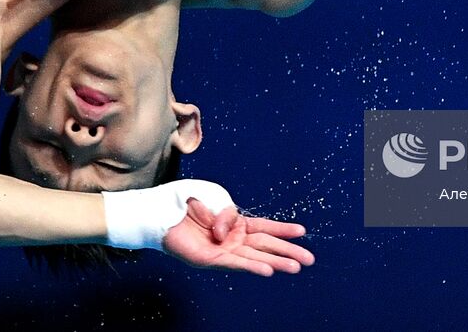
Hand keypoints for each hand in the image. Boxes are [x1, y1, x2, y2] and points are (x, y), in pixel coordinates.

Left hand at [162, 198, 314, 276]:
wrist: (158, 211)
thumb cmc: (184, 201)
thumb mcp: (214, 197)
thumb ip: (227, 213)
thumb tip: (227, 234)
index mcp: (235, 222)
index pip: (264, 227)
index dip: (283, 229)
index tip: (302, 232)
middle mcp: (232, 239)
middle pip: (265, 246)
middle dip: (288, 252)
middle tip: (309, 259)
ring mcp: (222, 250)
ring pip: (255, 258)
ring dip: (276, 262)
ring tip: (295, 267)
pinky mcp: (209, 259)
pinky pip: (234, 263)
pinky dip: (252, 267)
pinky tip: (268, 270)